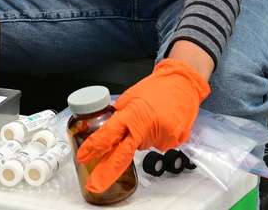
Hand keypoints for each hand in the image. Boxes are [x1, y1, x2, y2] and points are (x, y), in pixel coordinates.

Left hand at [75, 58, 210, 192]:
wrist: (183, 82)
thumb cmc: (158, 86)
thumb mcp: (132, 95)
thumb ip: (121, 113)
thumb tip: (111, 127)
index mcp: (132, 114)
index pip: (109, 134)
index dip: (95, 147)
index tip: (84, 156)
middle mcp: (145, 128)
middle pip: (123, 155)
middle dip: (107, 171)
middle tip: (95, 184)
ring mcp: (160, 137)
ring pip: (142, 146)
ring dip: (142, 138)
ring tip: (153, 118)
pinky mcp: (173, 142)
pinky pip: (158, 144)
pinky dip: (157, 136)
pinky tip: (162, 122)